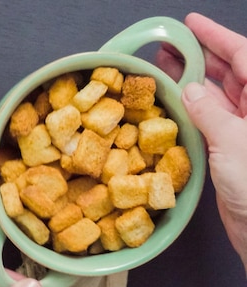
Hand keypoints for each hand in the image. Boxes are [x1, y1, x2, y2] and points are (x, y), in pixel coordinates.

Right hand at [156, 12, 246, 274]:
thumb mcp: (234, 143)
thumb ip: (210, 112)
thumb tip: (189, 88)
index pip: (245, 58)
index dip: (217, 38)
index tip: (191, 23)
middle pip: (229, 73)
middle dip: (198, 57)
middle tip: (165, 47)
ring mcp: (242, 131)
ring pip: (215, 97)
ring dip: (190, 82)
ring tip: (160, 68)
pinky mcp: (228, 151)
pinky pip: (207, 122)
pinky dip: (189, 111)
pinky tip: (169, 103)